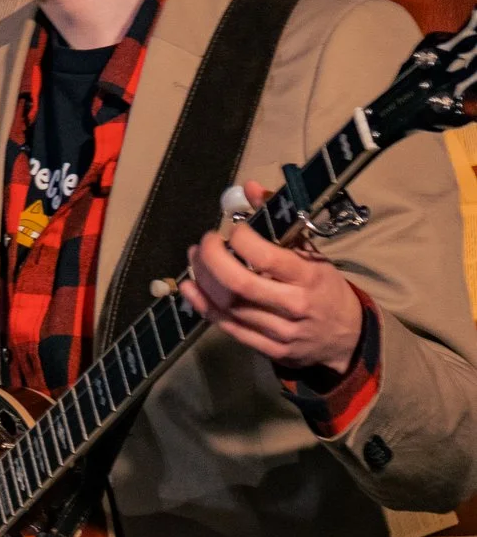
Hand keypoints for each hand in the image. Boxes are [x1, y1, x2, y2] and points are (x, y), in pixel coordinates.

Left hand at [181, 181, 362, 371]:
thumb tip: (249, 187)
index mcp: (310, 277)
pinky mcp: (268, 349)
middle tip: (204, 242)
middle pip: (240, 284)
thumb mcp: (312, 254)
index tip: (232, 229)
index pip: (268, 257)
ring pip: (229, 306)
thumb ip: (281, 222)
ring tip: (195, 258)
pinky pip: (227, 327)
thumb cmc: (324, 287)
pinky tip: (190, 286)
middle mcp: (295, 305)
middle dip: (212, 259)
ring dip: (203, 279)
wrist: (345, 337)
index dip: (241, 239)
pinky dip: (202, 305)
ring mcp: (281, 331)